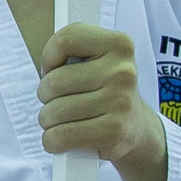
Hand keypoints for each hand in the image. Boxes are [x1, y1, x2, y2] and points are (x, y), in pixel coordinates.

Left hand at [38, 24, 169, 180]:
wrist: (135, 127)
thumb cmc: (102, 88)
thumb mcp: (91, 57)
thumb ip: (67, 49)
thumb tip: (46, 69)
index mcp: (119, 45)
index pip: (64, 40)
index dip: (49, 57)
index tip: (55, 68)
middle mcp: (124, 72)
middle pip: (53, 82)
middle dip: (46, 94)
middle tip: (61, 99)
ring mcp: (121, 103)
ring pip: (52, 112)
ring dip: (48, 119)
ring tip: (64, 118)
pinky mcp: (114, 132)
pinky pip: (60, 136)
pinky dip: (52, 140)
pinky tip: (62, 137)